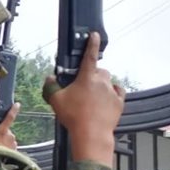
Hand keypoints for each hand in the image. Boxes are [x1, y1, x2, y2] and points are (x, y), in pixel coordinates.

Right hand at [0, 102, 19, 149]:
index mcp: (2, 131)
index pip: (9, 118)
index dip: (13, 110)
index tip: (17, 104)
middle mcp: (10, 136)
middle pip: (6, 131)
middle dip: (1, 134)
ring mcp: (13, 144)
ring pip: (9, 139)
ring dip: (3, 142)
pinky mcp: (15, 151)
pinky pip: (11, 147)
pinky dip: (6, 148)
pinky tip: (0, 153)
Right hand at [43, 32, 122, 164]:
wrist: (92, 134)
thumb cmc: (75, 116)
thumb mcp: (56, 100)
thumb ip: (51, 87)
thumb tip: (50, 79)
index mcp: (87, 77)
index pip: (90, 55)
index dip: (92, 43)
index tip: (94, 35)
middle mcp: (102, 82)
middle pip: (99, 71)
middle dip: (93, 74)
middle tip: (83, 85)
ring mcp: (112, 92)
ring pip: (108, 81)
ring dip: (101, 84)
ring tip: (93, 95)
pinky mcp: (119, 102)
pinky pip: (118, 92)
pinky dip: (112, 93)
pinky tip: (106, 99)